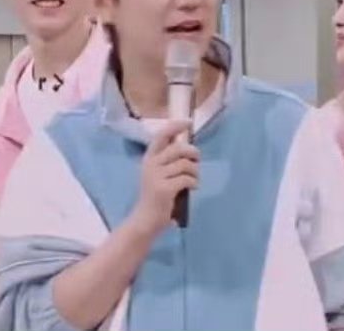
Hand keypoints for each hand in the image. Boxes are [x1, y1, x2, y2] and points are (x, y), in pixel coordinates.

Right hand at [131, 120, 198, 234]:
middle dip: (193, 152)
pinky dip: (194, 182)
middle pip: (178, 148)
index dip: (175, 126)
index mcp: (149, 159)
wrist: (145, 220)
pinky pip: (187, 179)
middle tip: (197, 159)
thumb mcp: (157, 174)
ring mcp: (156, 177)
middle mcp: (150, 165)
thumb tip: (186, 145)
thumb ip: (167, 160)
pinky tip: (192, 188)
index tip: (188, 122)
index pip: (161, 135)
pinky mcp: (164, 189)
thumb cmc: (155, 197)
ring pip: (185, 164)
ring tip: (194, 179)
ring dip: (195, 171)